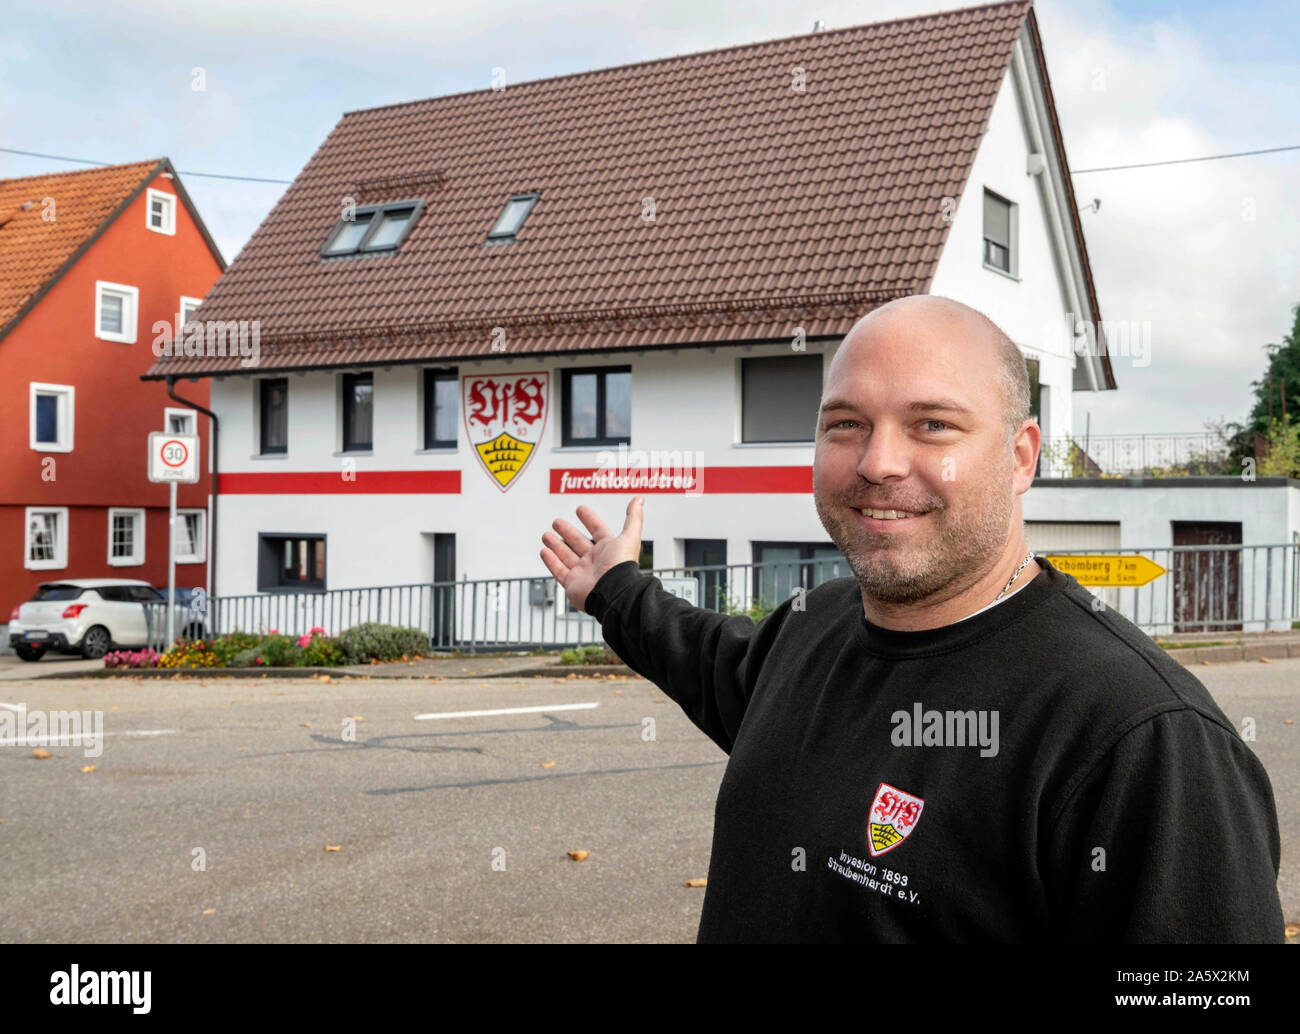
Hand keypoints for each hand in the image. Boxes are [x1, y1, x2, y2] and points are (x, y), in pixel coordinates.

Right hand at [540, 497, 644, 613]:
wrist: (613, 593)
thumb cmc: (622, 566)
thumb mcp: (629, 537)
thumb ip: (633, 518)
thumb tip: (640, 499)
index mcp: (608, 549)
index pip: (597, 530)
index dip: (589, 519)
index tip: (580, 509)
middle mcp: (595, 560)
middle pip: (578, 542)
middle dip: (567, 532)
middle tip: (556, 522)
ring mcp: (583, 572)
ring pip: (566, 556)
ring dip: (556, 545)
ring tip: (546, 535)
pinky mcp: (572, 584)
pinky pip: (559, 571)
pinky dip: (551, 561)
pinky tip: (544, 551)